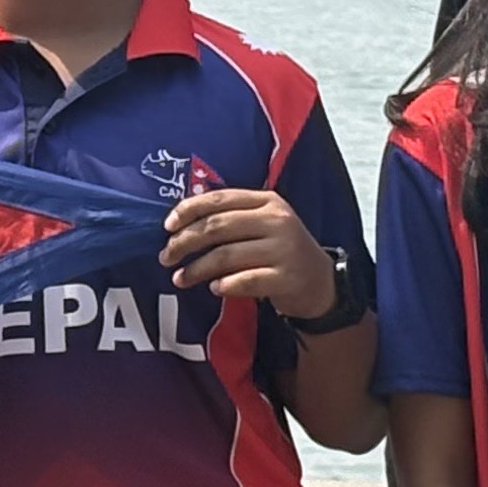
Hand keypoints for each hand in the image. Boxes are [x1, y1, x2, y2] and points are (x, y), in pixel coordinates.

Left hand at [162, 187, 334, 316]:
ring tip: (180, 278)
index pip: (220, 198)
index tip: (167, 227)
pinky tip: (213, 288)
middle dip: (185, 242)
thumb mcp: (263, 224)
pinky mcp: (287, 277)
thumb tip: (180, 224)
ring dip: (197, 268)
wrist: (321, 283)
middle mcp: (277, 220)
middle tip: (166, 257)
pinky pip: (245, 280)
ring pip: (226, 255)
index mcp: (267, 201)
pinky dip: (224, 285)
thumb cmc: (280, 251)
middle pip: (218, 227)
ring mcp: (284, 249)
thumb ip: (231, 217)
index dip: (188, 210)